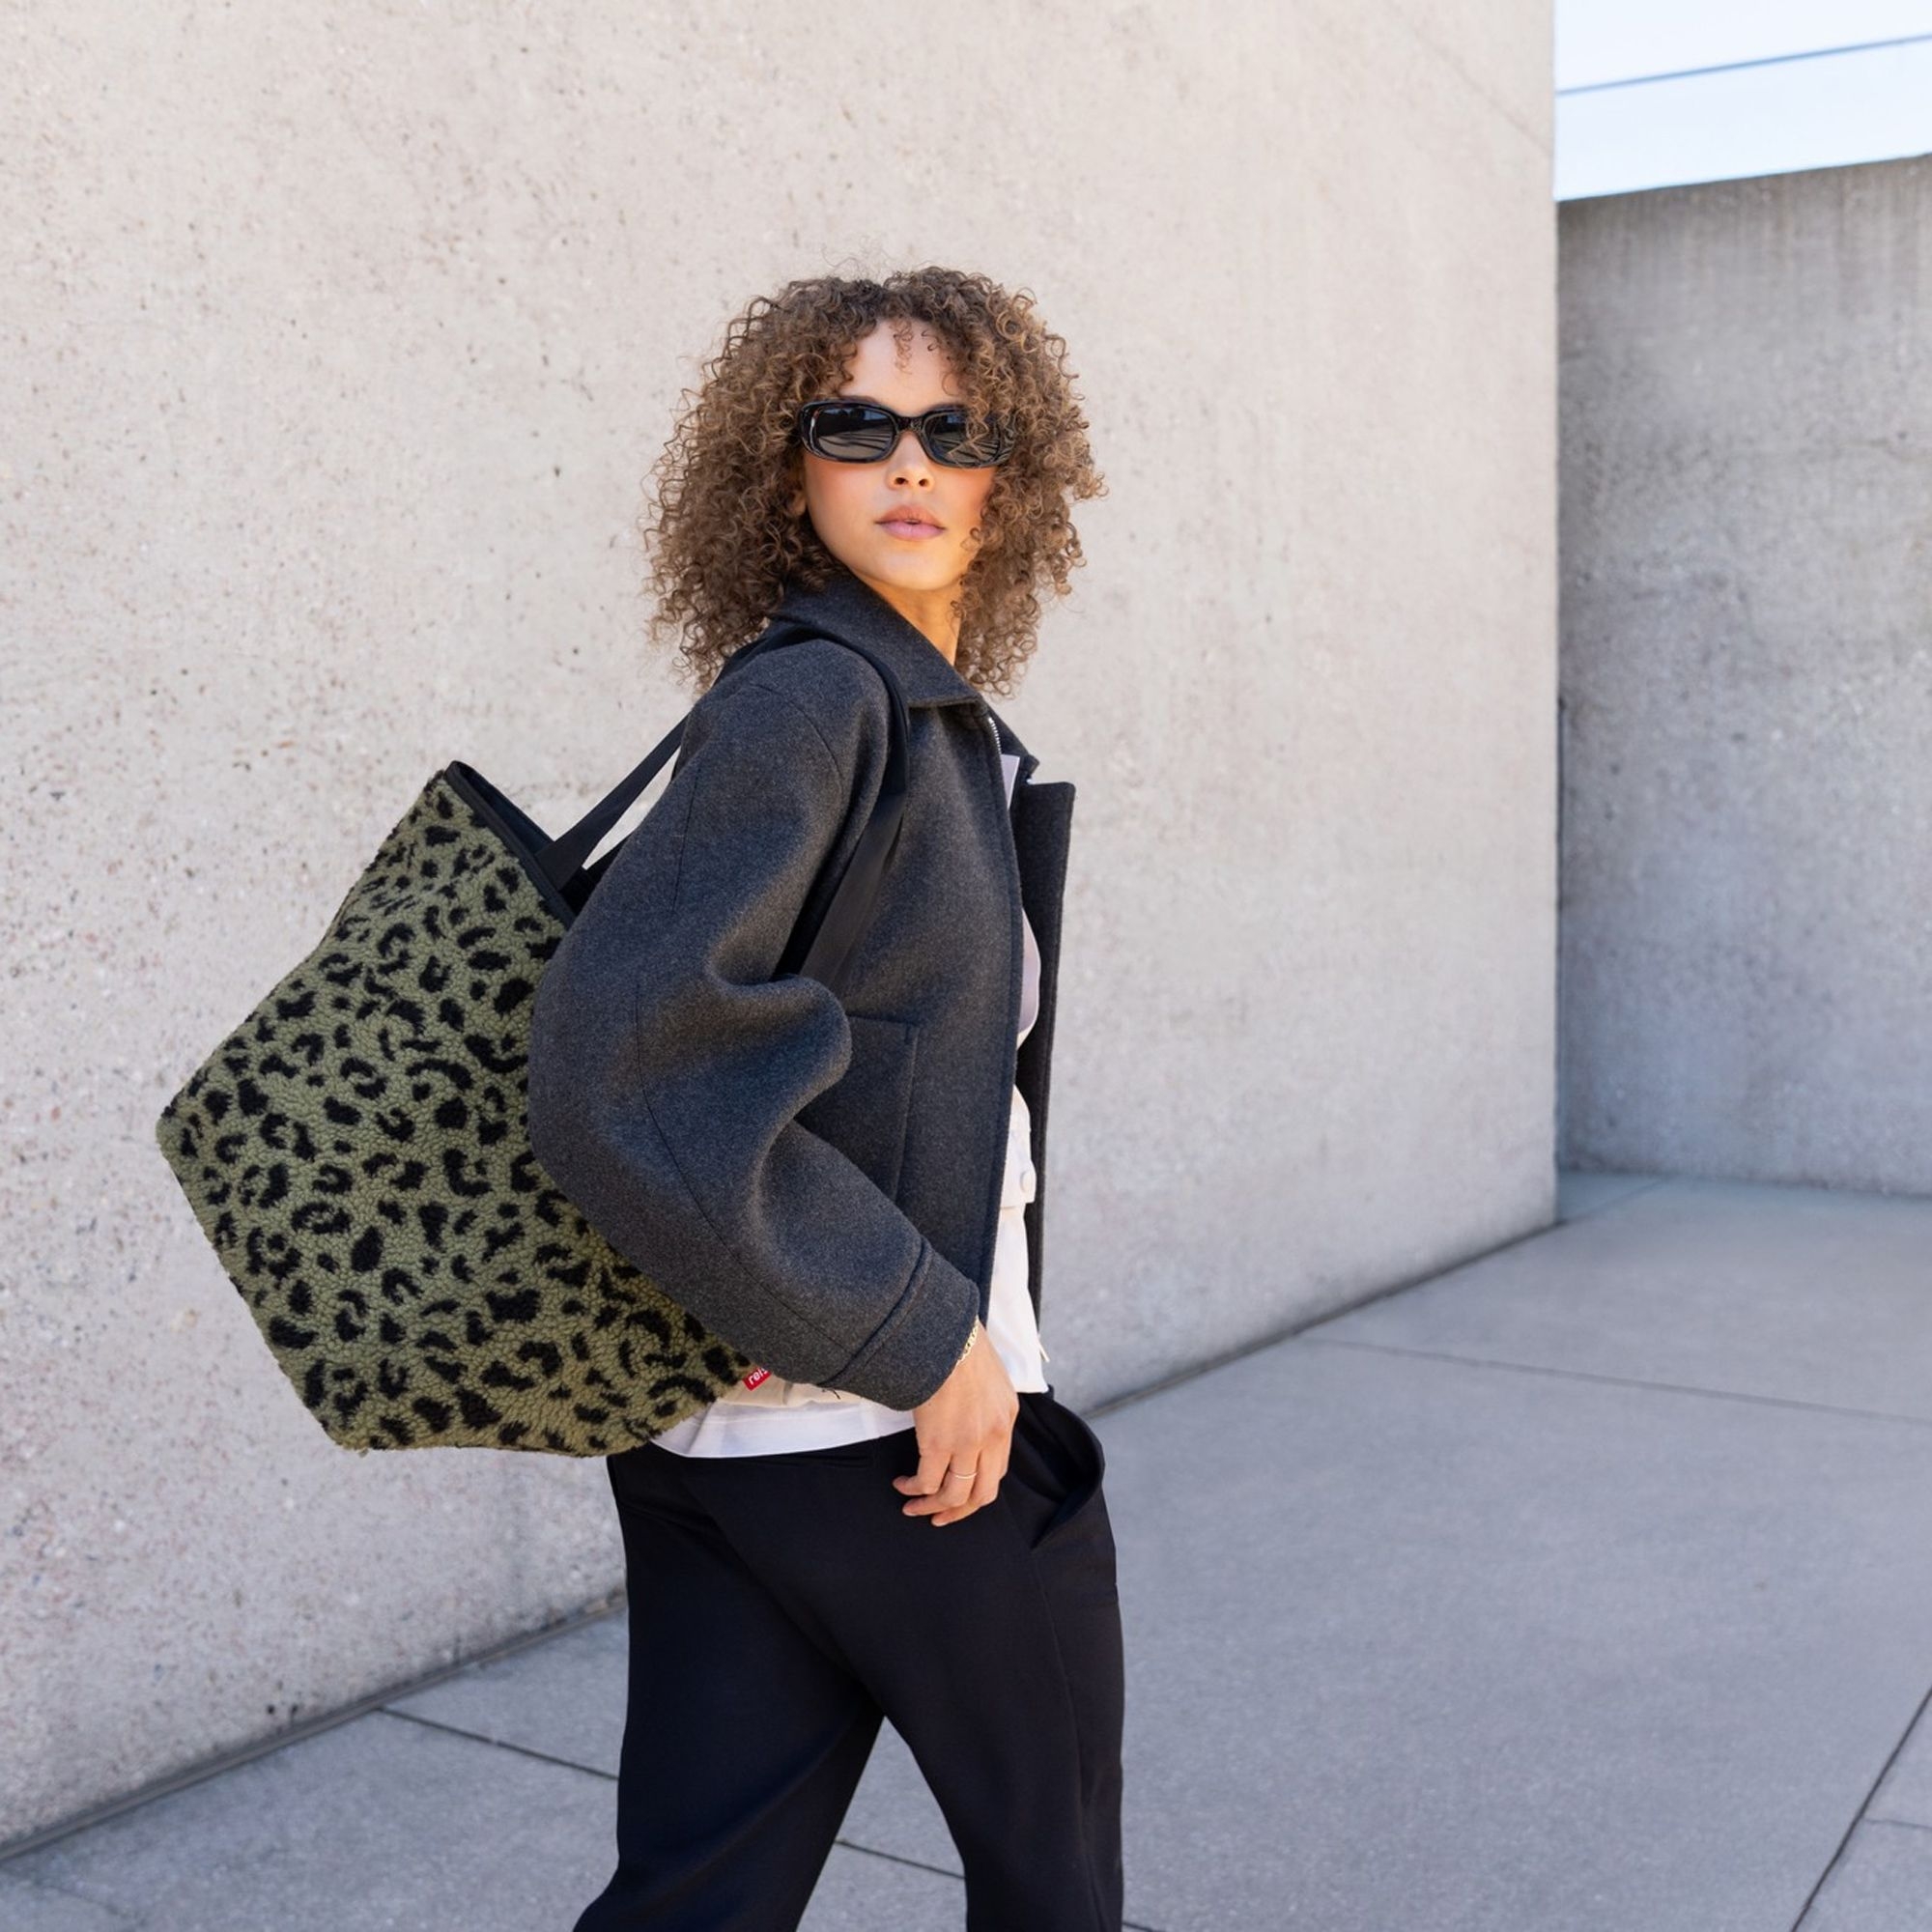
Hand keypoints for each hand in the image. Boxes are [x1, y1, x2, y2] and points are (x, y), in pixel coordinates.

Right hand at [892, 1320, 1017, 1525]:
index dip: (978, 1487)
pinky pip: (927, 1481)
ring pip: (955, 1494)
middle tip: (940, 1516)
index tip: (960, 1493)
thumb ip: (984, 1397)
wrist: (945, 1334)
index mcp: (1007, 1417)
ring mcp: (968, 1443)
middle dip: (960, 1510)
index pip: (998, 1468)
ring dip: (933, 1506)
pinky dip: (914, 1489)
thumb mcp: (989, 1372)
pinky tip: (903, 1485)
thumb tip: (966, 1407)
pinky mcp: (940, 1443)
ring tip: (914, 1507)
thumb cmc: (960, 1342)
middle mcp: (993, 1436)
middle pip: (983, 1492)